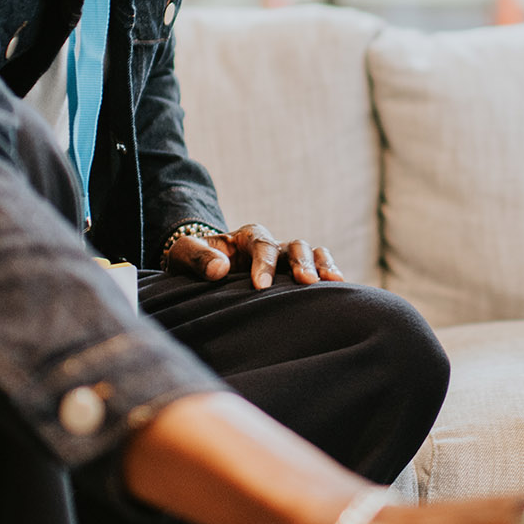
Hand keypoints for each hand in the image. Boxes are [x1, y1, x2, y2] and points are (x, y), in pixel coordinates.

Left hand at [164, 220, 344, 288]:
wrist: (203, 267)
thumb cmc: (193, 261)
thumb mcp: (184, 254)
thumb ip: (197, 257)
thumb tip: (219, 268)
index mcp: (246, 236)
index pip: (261, 245)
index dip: (263, 264)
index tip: (260, 286)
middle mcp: (271, 244)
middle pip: (293, 246)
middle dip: (300, 262)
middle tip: (305, 282)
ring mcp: (286, 258)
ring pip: (311, 253)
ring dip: (321, 266)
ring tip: (331, 282)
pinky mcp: (294, 273)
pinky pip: (318, 268)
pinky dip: (329, 272)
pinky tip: (340, 287)